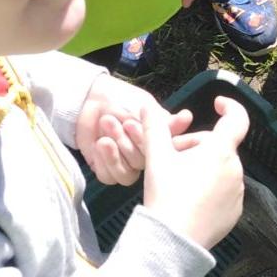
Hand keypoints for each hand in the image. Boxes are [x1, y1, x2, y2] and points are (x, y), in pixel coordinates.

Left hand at [76, 76, 192, 185]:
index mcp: (159, 143)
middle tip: (123, 123)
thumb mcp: (144, 106)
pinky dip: (104, 161)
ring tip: (106, 135)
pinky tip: (99, 144)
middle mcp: (145, 158)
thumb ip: (163, 120)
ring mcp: (126, 166)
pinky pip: (109, 177)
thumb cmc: (120, 99)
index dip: (155, 145)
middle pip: (144, 166)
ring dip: (116, 155)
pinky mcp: (106, 170)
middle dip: (131, 144)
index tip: (141, 126)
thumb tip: (187, 117)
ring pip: (127, 176)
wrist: (89, 98)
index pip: (166, 155)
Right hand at [141, 96, 248, 249]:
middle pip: (217, 147)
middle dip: (195, 146)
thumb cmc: (166, 194)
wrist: (172, 240)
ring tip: (177, 181)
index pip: (237, 119)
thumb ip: (154, 127)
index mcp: (220, 151)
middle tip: (171, 158)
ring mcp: (237, 193)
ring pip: (219, 169)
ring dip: (202, 167)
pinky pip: (223, 190)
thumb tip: (149, 107)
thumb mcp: (156, 157)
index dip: (230, 107)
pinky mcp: (234, 212)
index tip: (217, 104)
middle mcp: (235, 170)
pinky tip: (188, 199)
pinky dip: (208, 188)